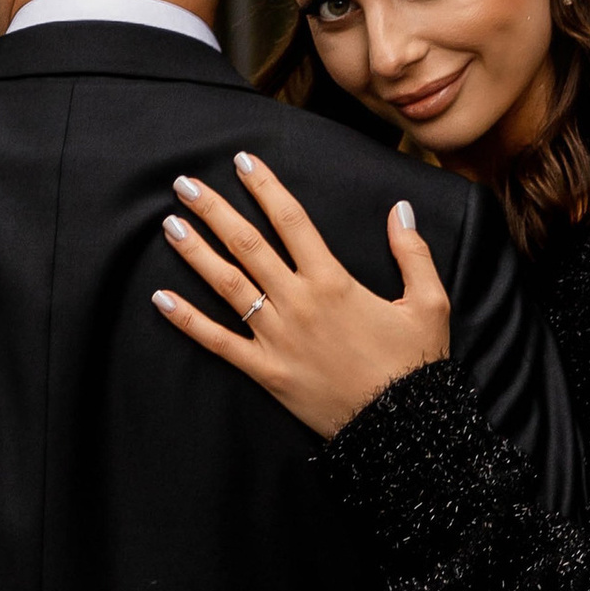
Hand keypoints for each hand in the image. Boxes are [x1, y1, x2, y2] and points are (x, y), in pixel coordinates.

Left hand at [155, 152, 449, 439]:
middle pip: (248, 244)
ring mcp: (277, 337)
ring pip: (228, 285)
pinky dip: (187, 321)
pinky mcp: (266, 371)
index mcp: (334, 280)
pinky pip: (218, 342)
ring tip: (170, 225)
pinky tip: (161, 299)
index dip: (264, 186)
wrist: (401, 429)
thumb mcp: (429, 302)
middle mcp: (299, 302)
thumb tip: (400, 208)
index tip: (241, 161)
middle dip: (214, 211)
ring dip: (196, 253)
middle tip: (184, 184)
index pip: (291, 220)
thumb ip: (412, 252)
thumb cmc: (415, 365)